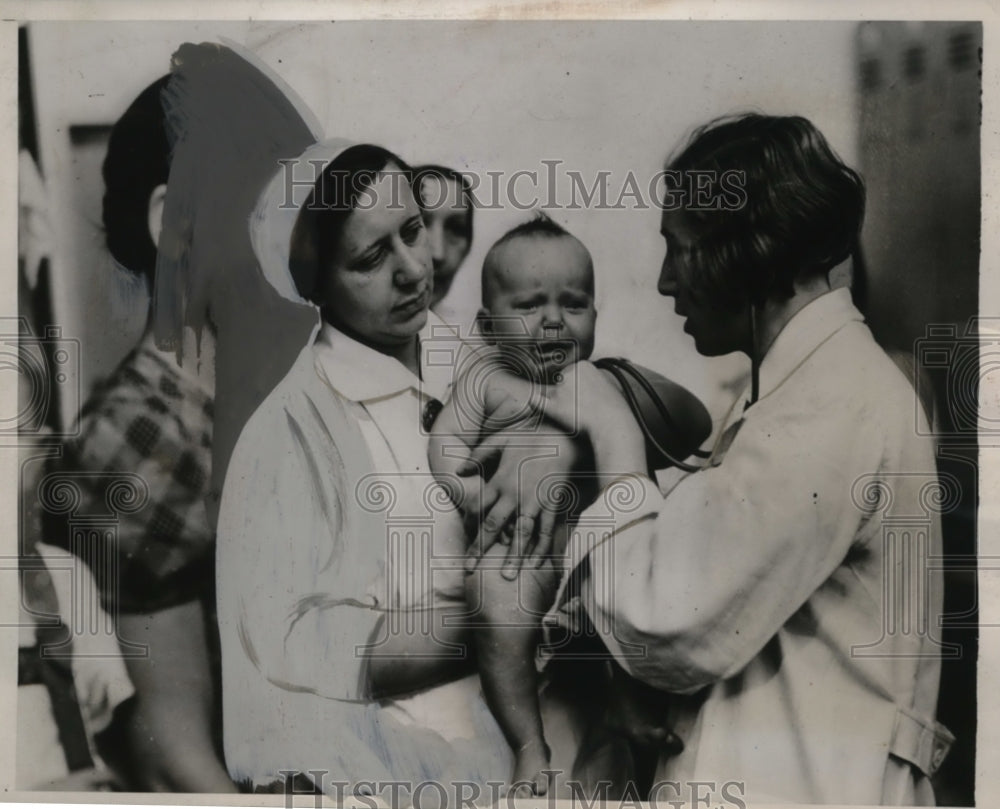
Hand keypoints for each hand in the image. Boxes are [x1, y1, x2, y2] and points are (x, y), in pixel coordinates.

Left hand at [458, 431, 581, 578]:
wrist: (562, 436)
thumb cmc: (528, 438)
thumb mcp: (499, 441)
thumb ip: (478, 456)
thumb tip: (459, 471)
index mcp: (499, 481)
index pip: (478, 508)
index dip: (467, 525)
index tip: (462, 538)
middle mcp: (514, 494)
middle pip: (494, 526)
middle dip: (481, 549)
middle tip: (470, 570)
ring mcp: (534, 501)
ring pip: (521, 533)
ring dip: (514, 556)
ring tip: (507, 576)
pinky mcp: (552, 504)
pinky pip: (546, 529)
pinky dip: (542, 547)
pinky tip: (536, 564)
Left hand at [536, 363, 646, 487]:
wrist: (613, 425)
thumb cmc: (614, 409)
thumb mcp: (607, 385)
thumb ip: (592, 380)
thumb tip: (584, 383)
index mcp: (583, 365)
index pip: (570, 374)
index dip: (574, 386)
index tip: (583, 397)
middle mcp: (569, 373)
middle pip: (559, 382)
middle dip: (565, 393)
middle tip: (580, 407)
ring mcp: (560, 389)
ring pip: (552, 394)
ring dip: (558, 403)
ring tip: (576, 414)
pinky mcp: (553, 405)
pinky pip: (537, 401)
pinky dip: (535, 403)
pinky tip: (534, 403)